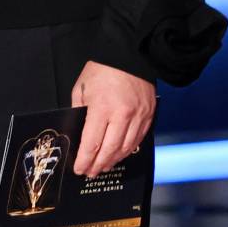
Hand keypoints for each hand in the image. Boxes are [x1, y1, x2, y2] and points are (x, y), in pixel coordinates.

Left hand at [71, 60, 155, 177]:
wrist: (130, 53)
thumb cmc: (103, 69)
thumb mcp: (82, 88)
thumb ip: (79, 112)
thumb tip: (78, 133)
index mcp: (102, 108)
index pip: (92, 144)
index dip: (84, 161)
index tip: (79, 169)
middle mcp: (122, 115)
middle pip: (109, 150)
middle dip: (98, 165)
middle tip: (90, 173)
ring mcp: (138, 116)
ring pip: (126, 148)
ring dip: (113, 160)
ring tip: (104, 166)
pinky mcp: (149, 114)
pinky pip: (139, 139)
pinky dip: (128, 149)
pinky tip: (120, 153)